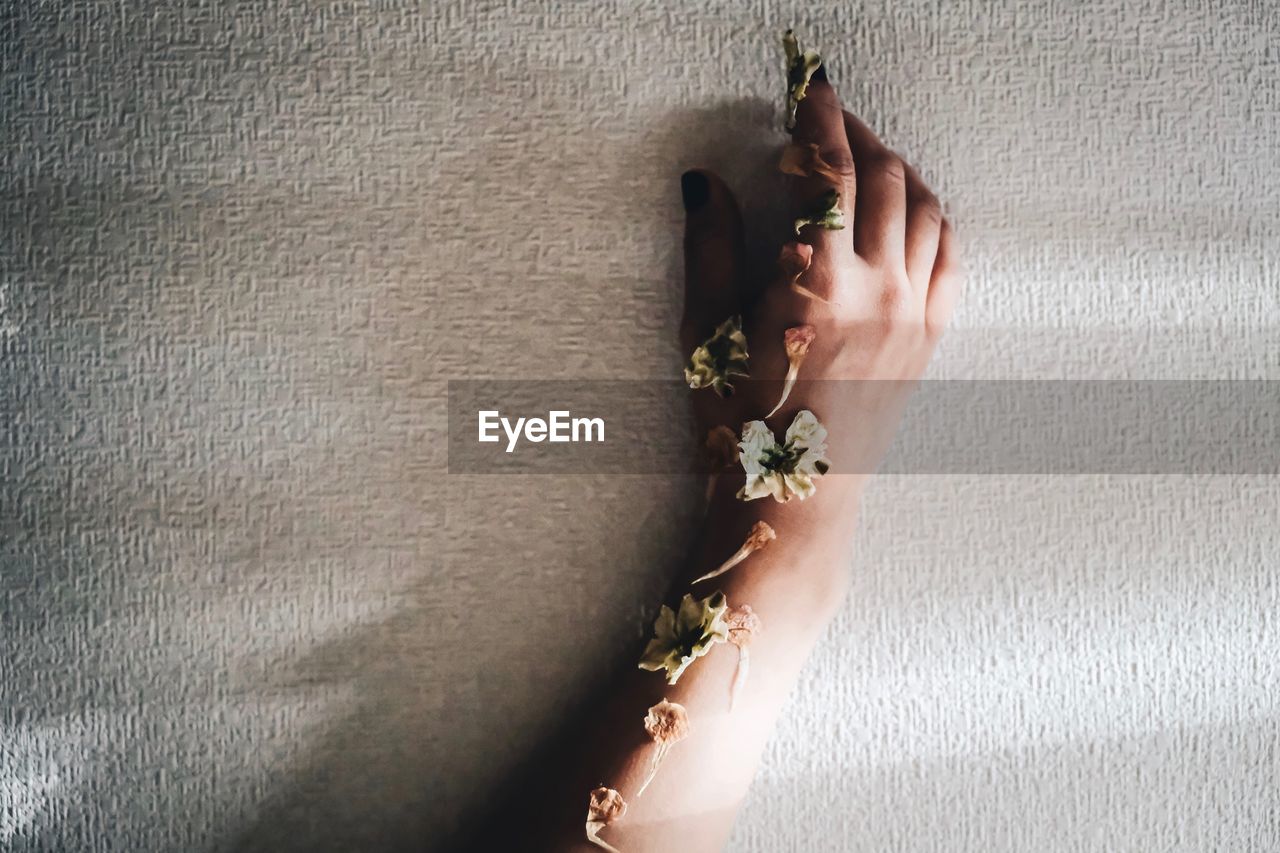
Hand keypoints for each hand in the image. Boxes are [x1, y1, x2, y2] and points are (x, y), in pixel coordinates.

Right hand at [680, 69, 962, 486]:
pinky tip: (911, 212)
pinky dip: (933, 218)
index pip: (830, 171)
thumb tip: (704, 183)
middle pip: (884, 177)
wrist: (797, 501)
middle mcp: (878, 291)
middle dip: (858, 133)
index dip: (820, 118)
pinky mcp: (929, 340)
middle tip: (829, 118)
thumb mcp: (708, 333)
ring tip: (867, 157)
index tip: (812, 88)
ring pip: (926, 210)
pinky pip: (949, 257)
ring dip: (899, 169)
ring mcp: (912, 316)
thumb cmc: (742, 426)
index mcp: (817, 283)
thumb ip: (710, 248)